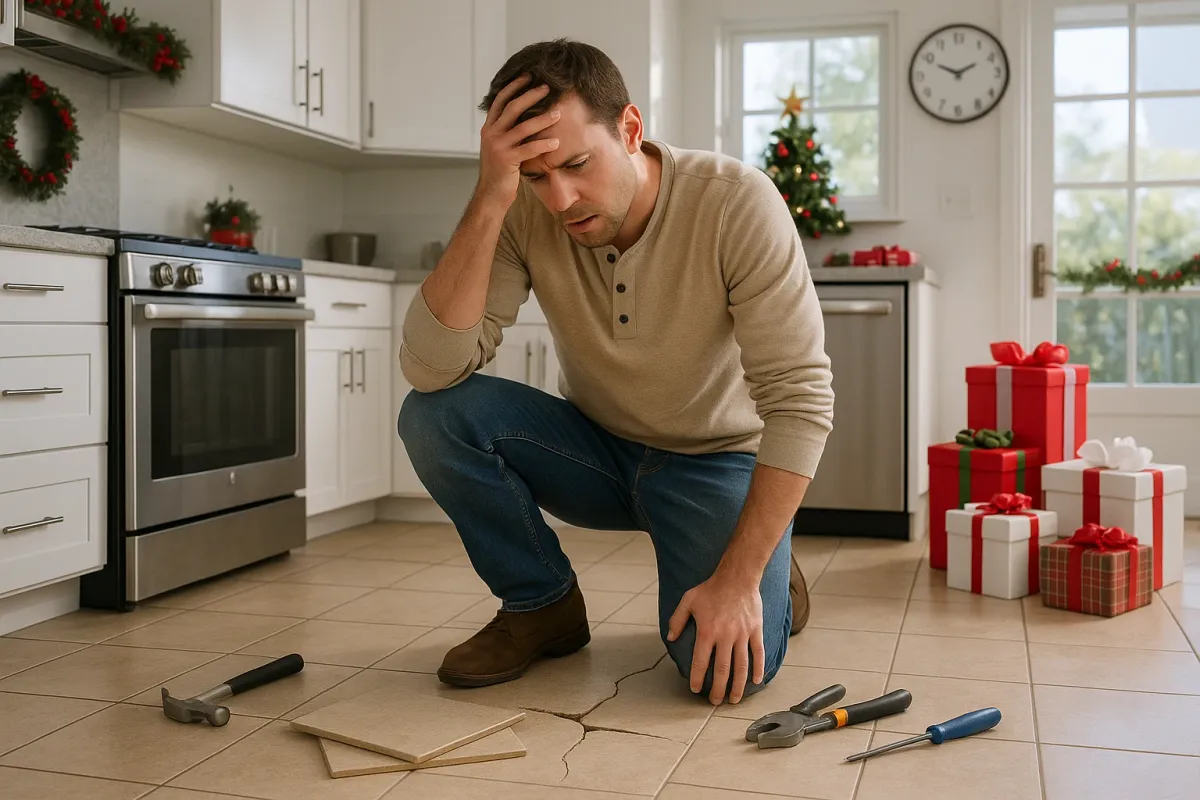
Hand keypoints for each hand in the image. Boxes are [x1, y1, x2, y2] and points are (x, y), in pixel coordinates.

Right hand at [475, 75, 561, 208]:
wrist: (491, 194)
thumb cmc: (500, 170)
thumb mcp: (499, 146)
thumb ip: (506, 130)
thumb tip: (521, 114)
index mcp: (489, 128)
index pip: (500, 100)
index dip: (514, 87)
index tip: (528, 76)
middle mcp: (491, 134)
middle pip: (512, 108)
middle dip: (530, 96)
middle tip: (547, 88)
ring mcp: (498, 147)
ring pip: (522, 127)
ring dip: (542, 119)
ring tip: (558, 114)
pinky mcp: (506, 160)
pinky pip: (528, 149)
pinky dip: (543, 144)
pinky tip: (556, 142)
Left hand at [667, 570, 764, 704]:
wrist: (737, 577)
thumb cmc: (711, 588)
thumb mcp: (688, 600)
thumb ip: (677, 619)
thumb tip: (671, 638)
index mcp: (707, 631)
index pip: (700, 662)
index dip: (697, 678)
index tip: (695, 689)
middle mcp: (725, 636)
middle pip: (722, 670)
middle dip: (717, 689)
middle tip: (714, 701)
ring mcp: (742, 634)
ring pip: (741, 667)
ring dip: (737, 686)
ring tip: (733, 699)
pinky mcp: (755, 631)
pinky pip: (758, 653)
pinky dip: (758, 669)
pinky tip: (756, 681)